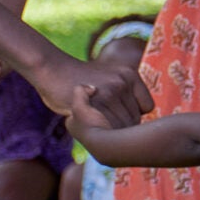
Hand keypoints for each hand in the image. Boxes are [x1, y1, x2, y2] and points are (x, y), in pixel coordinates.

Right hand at [38, 56, 153, 130]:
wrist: (52, 69)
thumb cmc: (78, 80)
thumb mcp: (110, 79)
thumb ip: (125, 96)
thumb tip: (140, 128)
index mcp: (131, 75)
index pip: (146, 107)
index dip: (132, 116)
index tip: (115, 115)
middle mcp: (124, 81)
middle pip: (134, 118)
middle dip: (119, 125)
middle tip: (99, 120)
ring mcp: (111, 90)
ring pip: (122, 126)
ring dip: (108, 130)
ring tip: (92, 120)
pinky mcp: (96, 101)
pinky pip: (107, 128)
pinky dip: (98, 130)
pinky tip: (87, 121)